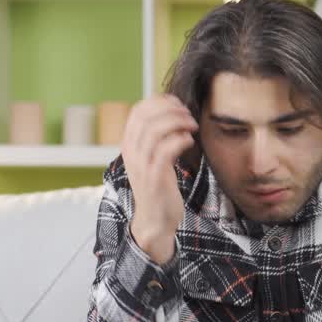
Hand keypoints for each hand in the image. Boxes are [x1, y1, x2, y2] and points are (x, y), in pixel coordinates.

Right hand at [120, 95, 196, 262]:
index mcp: (129, 144)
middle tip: (189, 115)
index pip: (138, 111)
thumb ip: (156, 139)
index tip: (179, 105)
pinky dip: (181, 140)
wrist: (155, 220)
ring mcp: (141, 164)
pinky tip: (190, 142)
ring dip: (178, 123)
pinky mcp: (155, 177)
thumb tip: (173, 113)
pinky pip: (166, 149)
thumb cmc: (159, 186)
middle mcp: (131, 152)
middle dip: (172, 110)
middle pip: (147, 116)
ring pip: (156, 130)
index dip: (159, 102)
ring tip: (192, 127)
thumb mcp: (151, 159)